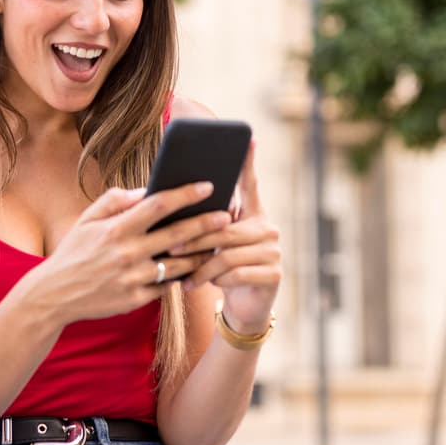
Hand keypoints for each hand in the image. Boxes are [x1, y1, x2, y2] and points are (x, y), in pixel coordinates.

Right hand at [26, 182, 230, 324]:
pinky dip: (182, 276)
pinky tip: (198, 268)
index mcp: (116, 229)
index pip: (159, 205)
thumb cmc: (73, 251)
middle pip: (177, 235)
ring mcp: (133, 279)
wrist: (53, 296)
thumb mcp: (87, 219)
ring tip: (220, 244)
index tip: (207, 185)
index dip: (186, 194)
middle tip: (228, 214)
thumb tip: (146, 190)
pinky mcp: (135, 300)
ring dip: (202, 254)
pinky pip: (166, 286)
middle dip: (206, 223)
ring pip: (179, 264)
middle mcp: (127, 253)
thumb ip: (116, 201)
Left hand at [170, 142, 280, 333]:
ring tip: (182, 274)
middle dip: (196, 239)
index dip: (249, 162)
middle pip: (225, 228)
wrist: (246, 307)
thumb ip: (206, 225)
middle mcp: (268, 228)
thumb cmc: (223, 269)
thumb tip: (176, 205)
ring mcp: (274, 251)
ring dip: (201, 265)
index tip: (250, 138)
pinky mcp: (273, 274)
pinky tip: (198, 285)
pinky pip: (236, 273)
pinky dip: (214, 281)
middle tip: (171, 247)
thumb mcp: (215, 245)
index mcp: (254, 214)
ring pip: (227, 254)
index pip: (251, 184)